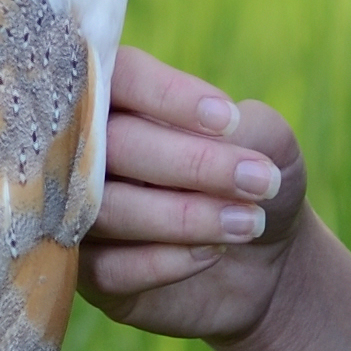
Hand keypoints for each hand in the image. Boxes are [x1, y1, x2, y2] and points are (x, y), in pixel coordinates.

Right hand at [87, 42, 306, 347]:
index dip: (168, 95)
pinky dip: (164, 262)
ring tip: (247, 222)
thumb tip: (216, 142)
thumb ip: (247, 129)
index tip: (228, 121)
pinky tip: (212, 254)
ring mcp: (81, 212)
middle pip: (112, 145)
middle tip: (258, 183)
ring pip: (106, 210)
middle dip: (190, 164)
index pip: (121, 77)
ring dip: (184, 217)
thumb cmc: (255, 183)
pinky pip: (106, 268)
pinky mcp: (87, 272)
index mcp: (127, 101)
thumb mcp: (270, 144)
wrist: (265, 263)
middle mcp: (90, 150)